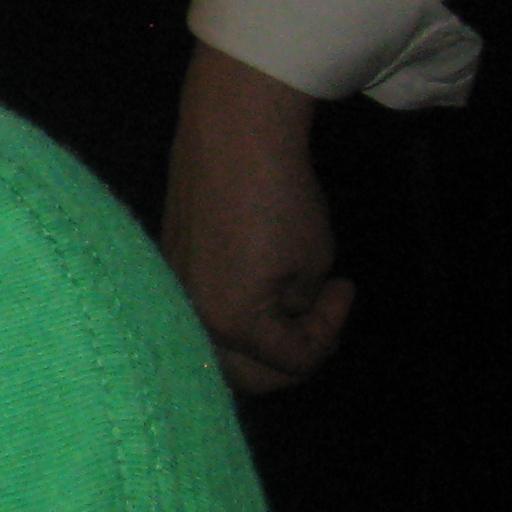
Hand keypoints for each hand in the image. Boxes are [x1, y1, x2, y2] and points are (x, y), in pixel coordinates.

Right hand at [160, 42, 353, 393]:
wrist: (230, 135)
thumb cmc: (280, 196)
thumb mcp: (313, 259)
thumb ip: (301, 305)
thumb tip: (289, 310)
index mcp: (233, 321)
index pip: (293, 359)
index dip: (331, 331)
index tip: (345, 288)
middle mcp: (193, 317)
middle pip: (248, 377)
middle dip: (292, 354)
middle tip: (318, 319)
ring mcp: (174, 293)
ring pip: (219, 350)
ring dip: (259, 343)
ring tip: (288, 305)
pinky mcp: (166, 268)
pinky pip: (201, 314)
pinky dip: (234, 315)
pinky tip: (256, 283)